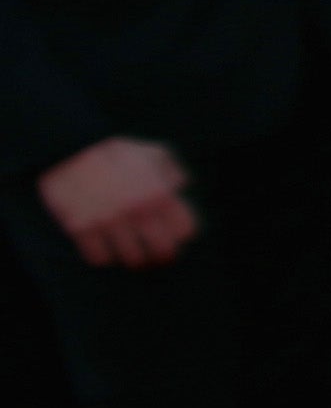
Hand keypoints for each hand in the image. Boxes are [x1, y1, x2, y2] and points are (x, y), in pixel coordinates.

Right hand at [37, 136, 193, 266]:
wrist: (68, 148)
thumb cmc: (113, 151)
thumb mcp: (151, 152)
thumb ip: (171, 169)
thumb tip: (182, 186)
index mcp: (160, 193)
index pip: (185, 231)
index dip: (180, 236)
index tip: (173, 236)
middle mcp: (138, 210)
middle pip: (163, 252)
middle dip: (162, 257)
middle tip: (155, 256)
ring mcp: (109, 221)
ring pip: (132, 260)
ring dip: (133, 259)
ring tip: (131, 253)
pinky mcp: (81, 228)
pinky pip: (99, 259)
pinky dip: (104, 258)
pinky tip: (105, 249)